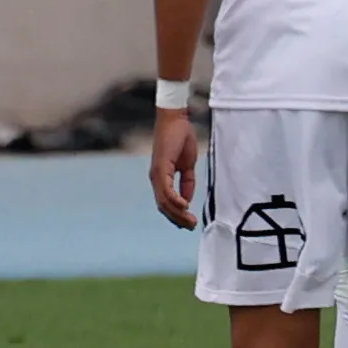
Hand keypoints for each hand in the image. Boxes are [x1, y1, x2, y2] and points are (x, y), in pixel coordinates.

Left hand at [148, 106, 199, 229]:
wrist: (175, 120)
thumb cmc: (180, 139)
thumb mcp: (187, 165)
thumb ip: (187, 182)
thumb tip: (187, 200)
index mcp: (161, 178)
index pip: (165, 203)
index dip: (175, 215)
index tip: (188, 223)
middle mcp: (156, 178)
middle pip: (163, 206)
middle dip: (177, 219)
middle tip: (191, 227)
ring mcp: (156, 174)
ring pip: (164, 201)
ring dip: (177, 213)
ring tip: (190, 221)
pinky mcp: (159, 168)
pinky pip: (166, 190)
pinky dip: (175, 200)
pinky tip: (185, 206)